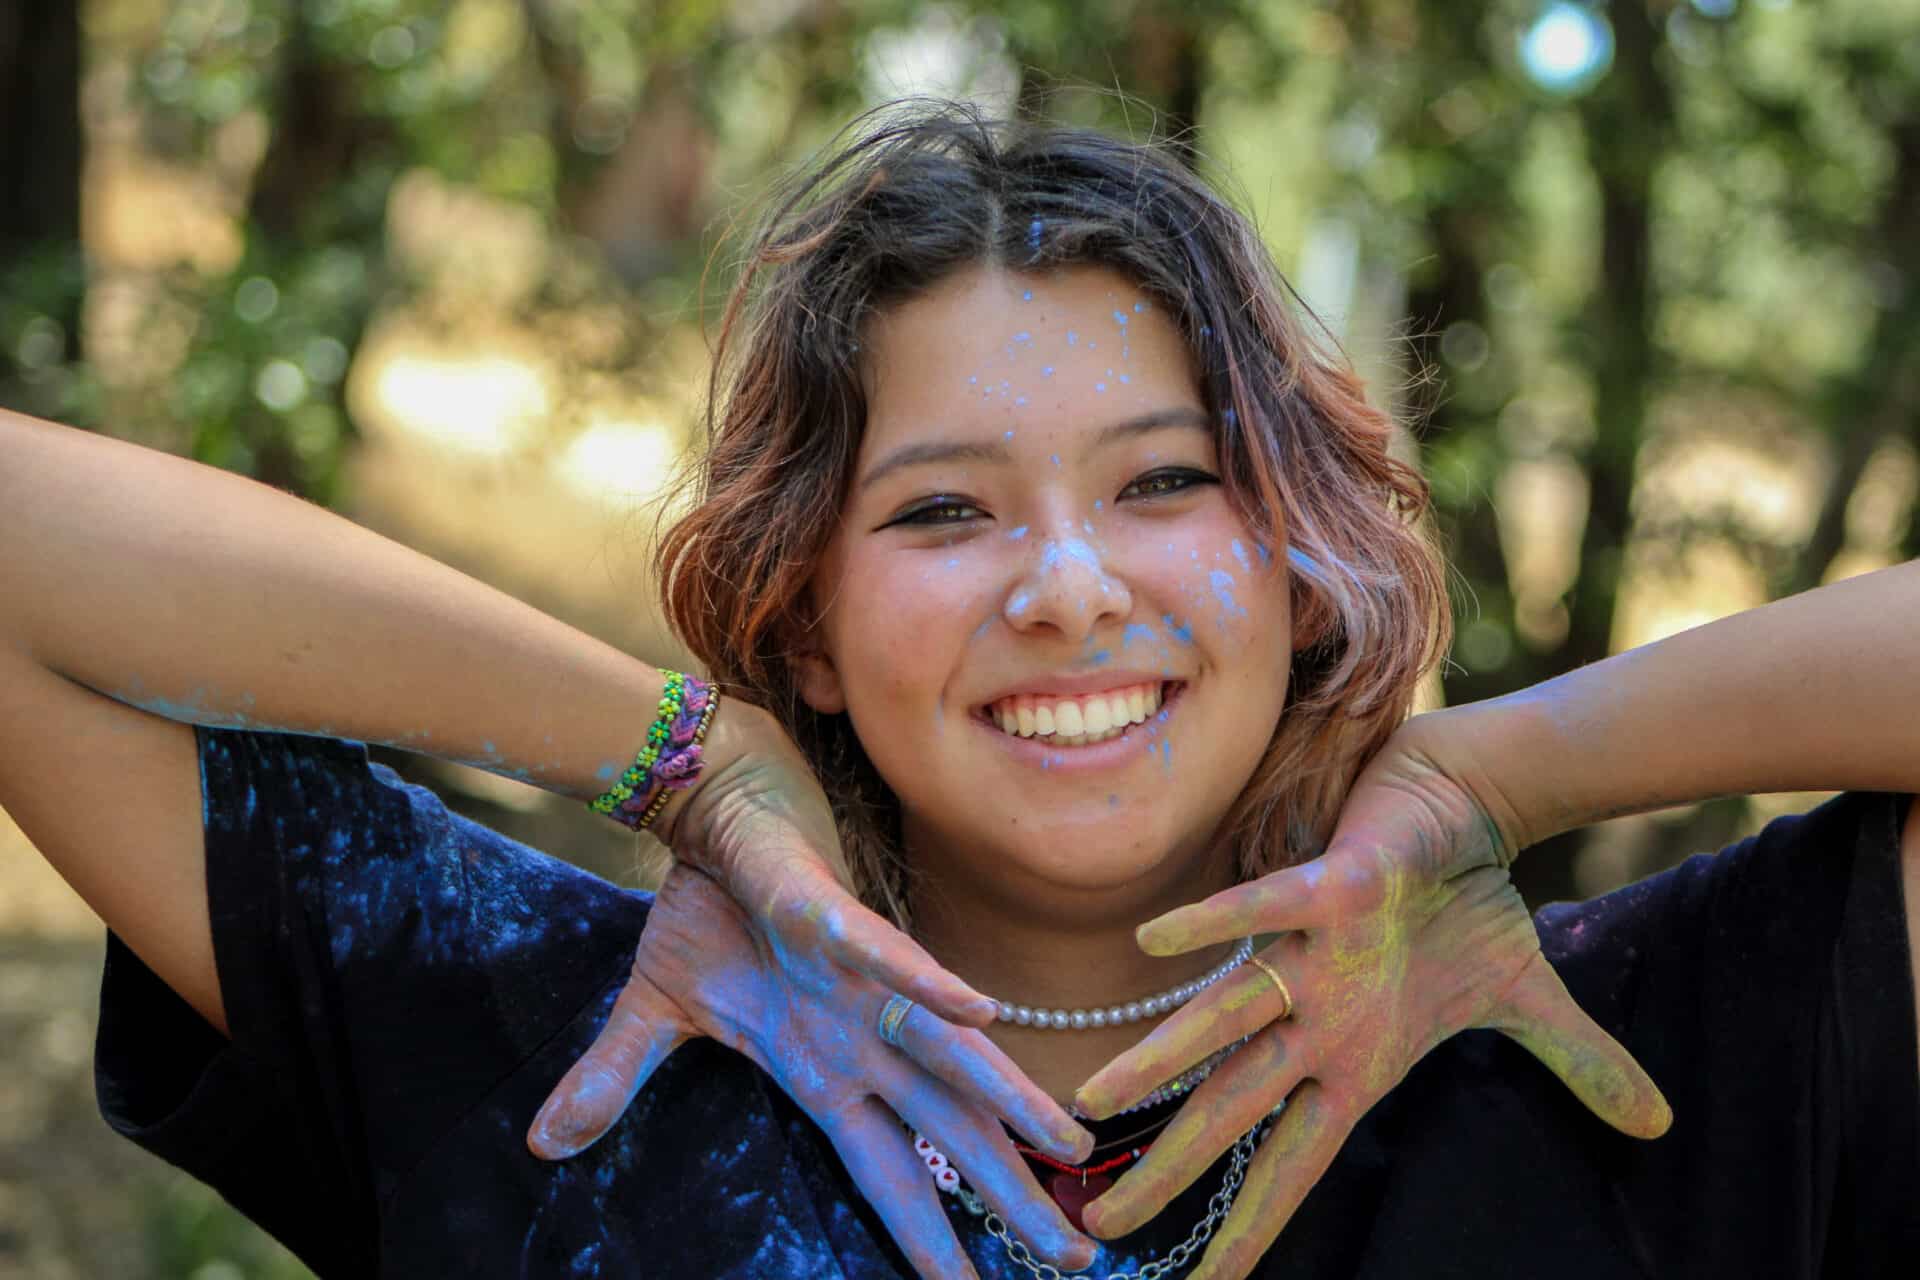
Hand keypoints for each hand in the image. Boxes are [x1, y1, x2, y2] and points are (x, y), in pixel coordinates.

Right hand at [527, 701, 1097, 1277]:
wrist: (718, 812)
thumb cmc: (710, 909)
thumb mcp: (654, 1010)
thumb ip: (616, 1079)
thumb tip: (543, 1141)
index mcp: (826, 1072)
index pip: (887, 1174)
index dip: (930, 1236)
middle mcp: (863, 1038)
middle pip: (946, 1133)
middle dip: (1009, 1196)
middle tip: (1078, 1260)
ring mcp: (861, 981)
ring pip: (948, 1053)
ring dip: (1007, 1098)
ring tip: (1068, 1142)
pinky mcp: (833, 918)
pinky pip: (885, 958)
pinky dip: (928, 986)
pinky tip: (979, 1011)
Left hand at [1071, 717, 1671, 1279]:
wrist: (1465, 804)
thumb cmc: (1466, 903)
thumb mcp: (1526, 999)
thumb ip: (1575, 1064)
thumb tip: (1655, 1122)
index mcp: (1352, 1062)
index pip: (1291, 1166)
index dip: (1248, 1228)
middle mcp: (1316, 1021)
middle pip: (1231, 1112)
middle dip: (1168, 1172)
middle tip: (1097, 1227)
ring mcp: (1313, 959)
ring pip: (1224, 1020)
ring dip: (1161, 1057)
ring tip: (1095, 1099)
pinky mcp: (1327, 890)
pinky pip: (1260, 912)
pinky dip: (1214, 925)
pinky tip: (1150, 943)